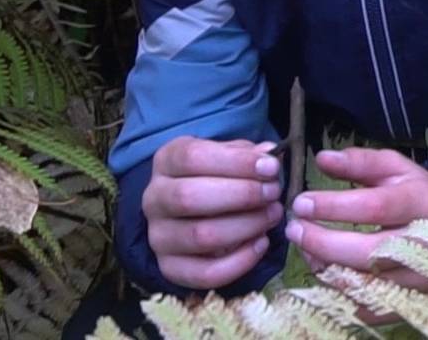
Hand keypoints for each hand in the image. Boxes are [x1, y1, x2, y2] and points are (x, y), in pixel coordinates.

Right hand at [143, 136, 283, 289]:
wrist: (190, 214)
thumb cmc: (216, 177)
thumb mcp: (228, 156)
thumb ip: (247, 154)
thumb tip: (269, 154)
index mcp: (166, 162)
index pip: (192, 157)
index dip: (235, 162)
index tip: (270, 168)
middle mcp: (154, 199)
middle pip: (189, 197)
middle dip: (241, 195)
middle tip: (273, 193)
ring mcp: (158, 237)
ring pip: (200, 236)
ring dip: (245, 226)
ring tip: (272, 215)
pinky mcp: (170, 268)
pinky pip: (205, 273)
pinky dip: (240, 261)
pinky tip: (261, 243)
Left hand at [286, 148, 427, 298]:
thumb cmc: (415, 191)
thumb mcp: (393, 167)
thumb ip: (359, 162)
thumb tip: (323, 158)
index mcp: (421, 201)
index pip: (375, 208)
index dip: (334, 207)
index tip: (302, 203)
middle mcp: (424, 242)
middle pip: (367, 253)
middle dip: (323, 242)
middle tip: (294, 229)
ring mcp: (419, 276)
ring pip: (363, 282)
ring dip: (325, 265)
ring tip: (306, 246)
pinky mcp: (410, 299)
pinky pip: (365, 304)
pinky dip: (338, 289)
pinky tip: (325, 267)